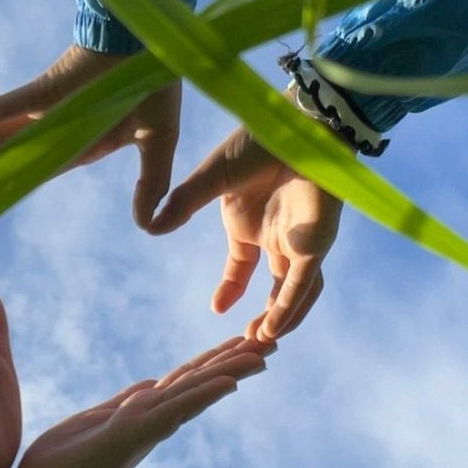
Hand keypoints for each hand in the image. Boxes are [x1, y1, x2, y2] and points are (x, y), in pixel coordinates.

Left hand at [0, 45, 181, 227]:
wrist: (155, 38)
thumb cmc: (156, 83)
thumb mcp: (158, 140)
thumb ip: (151, 182)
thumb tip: (148, 225)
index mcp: (80, 144)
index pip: (34, 172)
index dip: (10, 188)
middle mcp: (56, 130)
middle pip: (8, 161)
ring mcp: (45, 112)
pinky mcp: (41, 94)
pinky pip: (1, 110)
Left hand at [13, 336, 269, 467]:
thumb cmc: (61, 462)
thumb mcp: (96, 421)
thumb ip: (126, 404)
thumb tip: (151, 385)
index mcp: (142, 412)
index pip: (188, 379)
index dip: (218, 360)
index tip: (248, 342)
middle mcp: (151, 417)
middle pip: (200, 381)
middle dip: (235, 362)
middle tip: (273, 343)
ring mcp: (145, 426)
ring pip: (194, 391)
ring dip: (229, 372)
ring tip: (262, 355)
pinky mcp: (132, 435)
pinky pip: (173, 410)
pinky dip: (201, 395)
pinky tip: (227, 384)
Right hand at [148, 125, 341, 340]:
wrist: (297, 125)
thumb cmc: (259, 142)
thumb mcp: (211, 178)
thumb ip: (184, 202)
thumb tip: (151, 224)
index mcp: (251, 223)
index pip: (242, 267)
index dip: (231, 288)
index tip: (216, 307)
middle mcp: (277, 237)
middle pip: (275, 288)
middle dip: (262, 317)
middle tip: (245, 341)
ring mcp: (299, 242)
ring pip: (294, 293)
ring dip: (279, 320)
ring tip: (260, 341)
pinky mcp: (315, 243)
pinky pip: (302, 284)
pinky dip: (289, 307)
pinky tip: (274, 328)